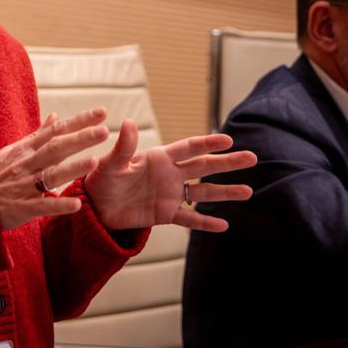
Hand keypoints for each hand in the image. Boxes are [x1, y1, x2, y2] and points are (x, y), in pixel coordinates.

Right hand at [0, 108, 111, 229]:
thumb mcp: (12, 151)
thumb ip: (37, 136)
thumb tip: (56, 116)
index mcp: (26, 149)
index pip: (56, 130)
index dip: (79, 121)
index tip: (102, 112)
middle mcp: (26, 163)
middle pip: (56, 148)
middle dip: (80, 138)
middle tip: (104, 130)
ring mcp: (24, 185)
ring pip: (51, 174)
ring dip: (73, 168)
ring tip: (95, 161)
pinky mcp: (22, 207)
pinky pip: (43, 206)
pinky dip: (59, 204)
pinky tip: (77, 205)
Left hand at [83, 119, 255, 232]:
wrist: (96, 206)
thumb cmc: (102, 179)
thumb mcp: (112, 163)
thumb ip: (124, 147)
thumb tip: (128, 122)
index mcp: (159, 158)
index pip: (189, 148)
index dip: (208, 143)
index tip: (228, 140)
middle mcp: (170, 175)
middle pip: (204, 167)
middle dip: (227, 163)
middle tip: (252, 157)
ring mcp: (171, 195)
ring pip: (203, 193)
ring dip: (225, 192)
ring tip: (248, 191)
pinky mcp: (166, 215)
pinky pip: (189, 219)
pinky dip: (205, 223)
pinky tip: (223, 225)